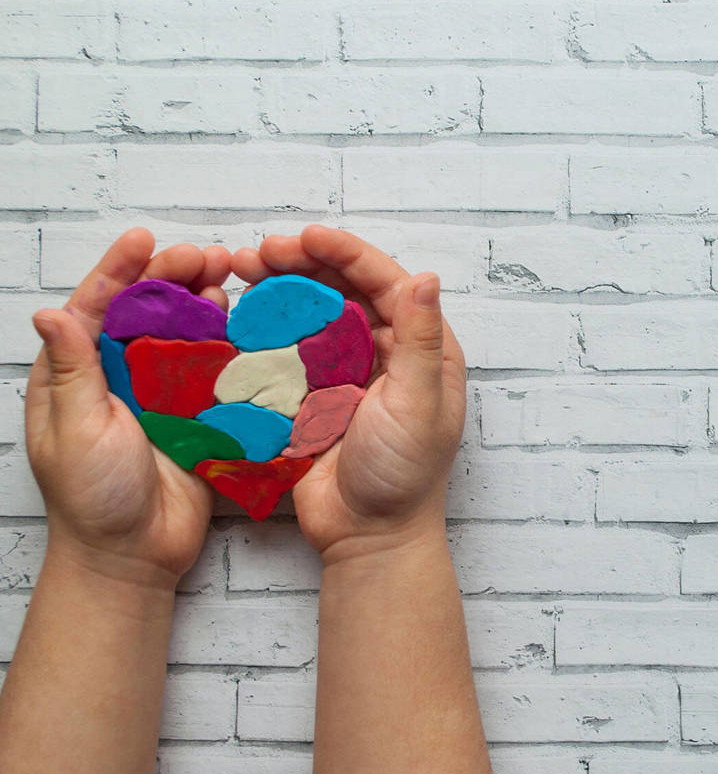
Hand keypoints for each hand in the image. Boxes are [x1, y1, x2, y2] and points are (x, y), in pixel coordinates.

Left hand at [25, 228, 233, 587]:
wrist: (134, 555)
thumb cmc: (91, 499)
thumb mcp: (74, 430)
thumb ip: (71, 370)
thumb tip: (52, 312)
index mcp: (78, 375)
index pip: (97, 308)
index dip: (119, 270)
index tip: (143, 240)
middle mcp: (120, 377)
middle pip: (147, 312)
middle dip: (173, 277)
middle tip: (207, 256)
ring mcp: (160, 395)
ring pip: (184, 333)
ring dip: (205, 302)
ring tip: (229, 277)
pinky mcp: (196, 416)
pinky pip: (215, 371)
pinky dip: (230, 344)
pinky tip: (246, 323)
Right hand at [231, 225, 466, 563]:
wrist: (368, 536)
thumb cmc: (404, 475)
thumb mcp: (418, 403)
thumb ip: (420, 340)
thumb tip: (426, 277)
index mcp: (421, 349)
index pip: (385, 283)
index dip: (346, 254)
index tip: (305, 237)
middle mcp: (386, 353)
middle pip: (342, 291)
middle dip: (302, 265)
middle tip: (258, 253)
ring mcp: (347, 374)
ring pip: (311, 315)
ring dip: (278, 291)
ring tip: (241, 272)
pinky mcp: (314, 397)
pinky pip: (287, 351)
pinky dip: (263, 330)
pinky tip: (235, 314)